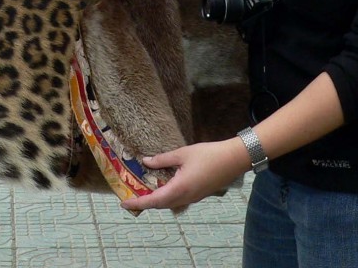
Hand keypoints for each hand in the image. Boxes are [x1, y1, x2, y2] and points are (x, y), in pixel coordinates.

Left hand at [120, 139, 247, 213]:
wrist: (233, 160)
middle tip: (131, 196)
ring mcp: (193, 198)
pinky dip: (167, 196)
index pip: (153, 200)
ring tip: (144, 191)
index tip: (124, 203)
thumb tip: (146, 161)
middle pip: (160, 205)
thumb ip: (163, 159)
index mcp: (179, 188)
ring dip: (156, 200)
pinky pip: (178, 200)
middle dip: (145, 203)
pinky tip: (164, 186)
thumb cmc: (208, 154)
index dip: (137, 202)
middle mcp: (185, 197)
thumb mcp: (182, 153)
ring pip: (169, 203)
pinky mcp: (198, 195)